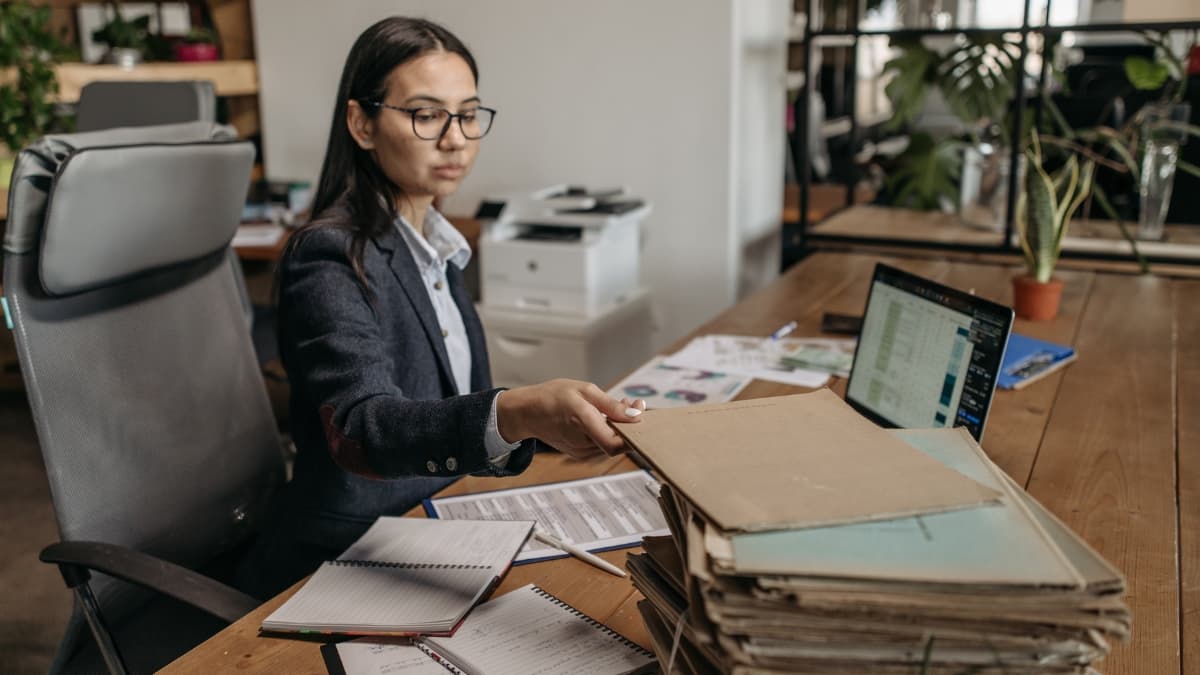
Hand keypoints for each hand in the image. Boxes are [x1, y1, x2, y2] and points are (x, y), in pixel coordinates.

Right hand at [497, 379, 645, 458]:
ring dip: (618, 427)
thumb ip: (611, 405)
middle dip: (628, 424)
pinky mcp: (579, 453)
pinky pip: (601, 444)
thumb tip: (636, 415)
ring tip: (615, 406)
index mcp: (582, 422)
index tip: (639, 412)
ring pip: (610, 444)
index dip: (633, 434)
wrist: (527, 412)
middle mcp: (582, 442)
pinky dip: (607, 432)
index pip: (615, 443)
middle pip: (617, 443)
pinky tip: (603, 417)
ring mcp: (580, 451)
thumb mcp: (584, 390)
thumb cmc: (553, 396)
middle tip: (631, 402)